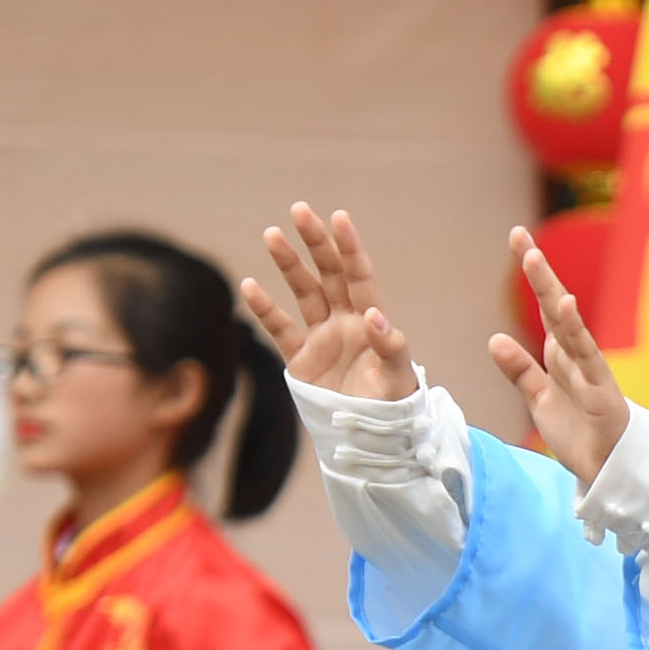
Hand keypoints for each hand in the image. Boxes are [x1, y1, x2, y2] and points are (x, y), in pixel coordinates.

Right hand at [243, 210, 424, 404]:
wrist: (369, 439)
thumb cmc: (392, 407)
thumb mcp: (398, 378)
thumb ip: (391, 347)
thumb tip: (375, 316)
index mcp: (370, 321)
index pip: (359, 275)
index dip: (349, 247)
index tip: (339, 218)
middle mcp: (345, 322)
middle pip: (329, 274)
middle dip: (315, 243)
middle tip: (300, 210)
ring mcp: (321, 339)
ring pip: (303, 293)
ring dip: (289, 265)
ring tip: (272, 234)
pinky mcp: (301, 361)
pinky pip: (280, 330)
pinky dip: (265, 309)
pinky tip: (249, 285)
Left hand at [491, 231, 635, 484]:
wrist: (612, 472)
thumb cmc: (581, 434)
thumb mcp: (540, 400)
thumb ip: (520, 371)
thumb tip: (495, 339)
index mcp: (561, 355)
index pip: (545, 308)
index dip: (533, 276)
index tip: (518, 239)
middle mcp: (575, 355)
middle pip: (554, 306)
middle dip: (538, 271)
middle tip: (519, 237)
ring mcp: (589, 370)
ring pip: (567, 324)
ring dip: (549, 291)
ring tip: (532, 259)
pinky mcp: (600, 390)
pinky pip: (586, 356)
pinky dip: (575, 330)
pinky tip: (565, 305)